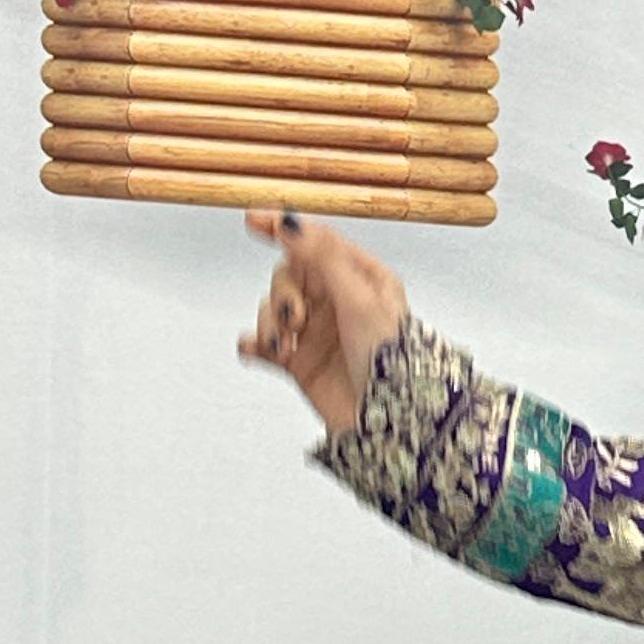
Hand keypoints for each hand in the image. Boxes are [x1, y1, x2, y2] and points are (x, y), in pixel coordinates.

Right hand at [237, 207, 410, 438]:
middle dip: (283, 295)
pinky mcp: (301, 363)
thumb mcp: (360, 299)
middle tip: (295, 320)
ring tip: (283, 345)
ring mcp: (317, 332)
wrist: (391, 424)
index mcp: (361, 279)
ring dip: (270, 323)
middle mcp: (338, 301)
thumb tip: (290, 223)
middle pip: (288, 276)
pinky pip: (265, 345)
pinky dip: (257, 345)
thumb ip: (323, 257)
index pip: (317, 242)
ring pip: (274, 309)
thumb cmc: (390, 362)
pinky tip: (257, 350)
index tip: (253, 219)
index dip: (284, 228)